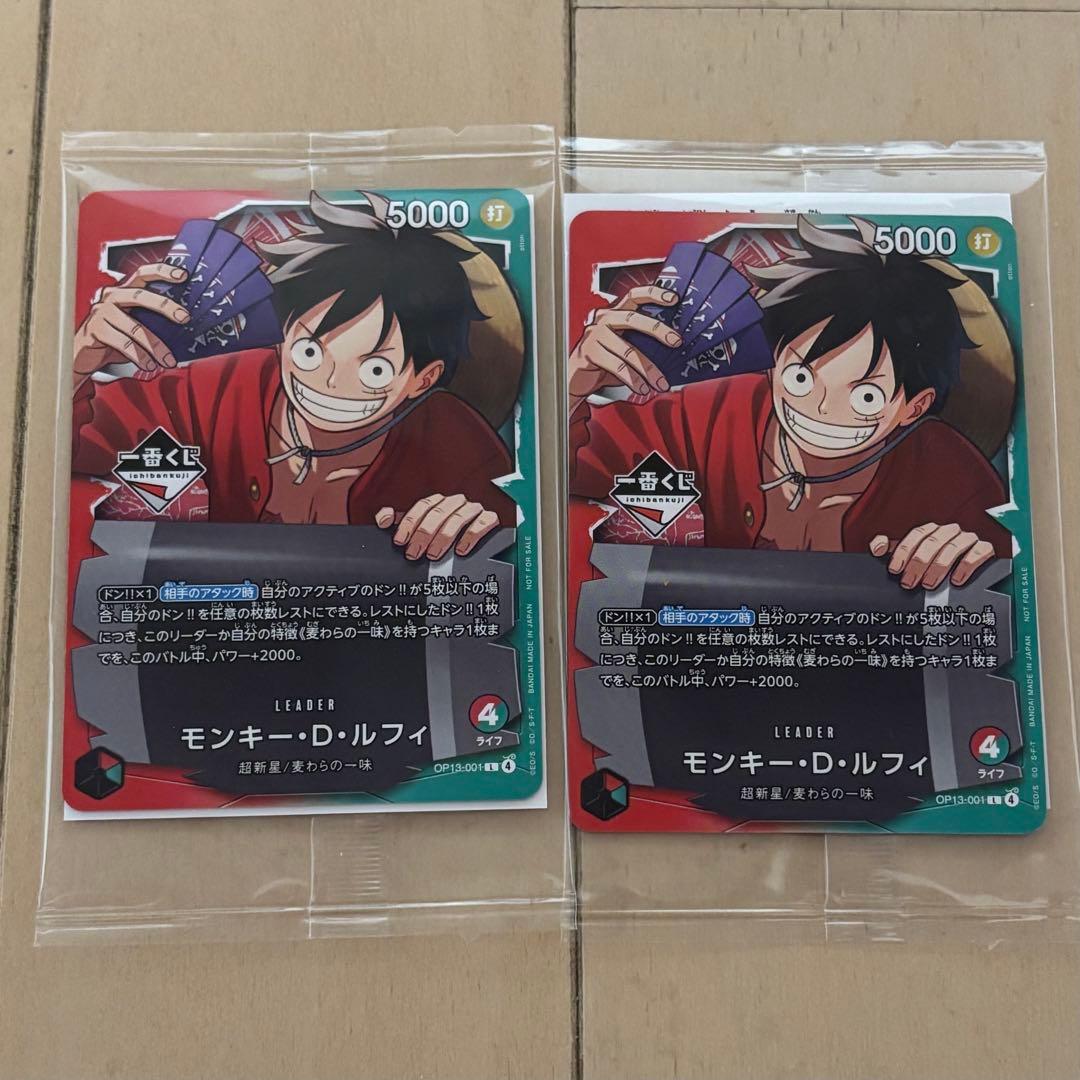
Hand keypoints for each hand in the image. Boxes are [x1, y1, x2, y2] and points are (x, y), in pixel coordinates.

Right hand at [73, 262, 191, 377]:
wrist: (84, 355)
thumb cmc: (113, 338)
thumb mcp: (135, 325)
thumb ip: (152, 320)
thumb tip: (183, 326)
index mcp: (123, 291)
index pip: (142, 274)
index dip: (161, 271)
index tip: (182, 275)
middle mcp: (111, 297)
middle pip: (140, 295)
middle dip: (165, 306)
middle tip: (184, 317)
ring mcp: (101, 312)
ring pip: (135, 327)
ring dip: (156, 347)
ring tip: (168, 360)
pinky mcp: (95, 329)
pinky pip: (123, 343)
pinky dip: (140, 357)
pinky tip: (149, 365)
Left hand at [376, 494, 499, 560]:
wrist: (478, 542)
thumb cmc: (445, 534)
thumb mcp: (420, 527)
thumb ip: (401, 522)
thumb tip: (383, 518)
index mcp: (439, 502)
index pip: (423, 506)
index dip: (409, 523)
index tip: (401, 540)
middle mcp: (455, 502)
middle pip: (438, 513)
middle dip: (424, 534)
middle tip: (414, 553)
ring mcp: (473, 509)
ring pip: (458, 518)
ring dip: (443, 537)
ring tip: (434, 555)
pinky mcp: (489, 518)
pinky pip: (482, 522)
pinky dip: (470, 536)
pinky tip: (461, 550)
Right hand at [568, 286, 681, 401]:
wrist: (576, 378)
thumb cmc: (604, 362)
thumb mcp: (625, 347)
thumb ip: (642, 342)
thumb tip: (672, 348)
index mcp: (615, 312)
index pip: (635, 295)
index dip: (654, 294)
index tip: (674, 299)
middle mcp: (604, 319)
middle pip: (633, 319)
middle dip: (657, 329)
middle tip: (676, 341)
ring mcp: (595, 334)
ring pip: (628, 350)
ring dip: (648, 369)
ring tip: (660, 383)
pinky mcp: (589, 351)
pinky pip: (617, 366)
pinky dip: (632, 380)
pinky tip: (641, 388)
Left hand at [869, 523, 995, 589]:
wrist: (967, 569)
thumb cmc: (935, 561)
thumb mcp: (911, 555)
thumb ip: (892, 549)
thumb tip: (876, 547)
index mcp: (931, 531)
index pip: (916, 535)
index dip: (904, 551)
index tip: (895, 569)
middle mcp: (949, 531)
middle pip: (932, 542)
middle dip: (918, 564)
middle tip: (909, 582)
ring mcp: (967, 538)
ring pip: (953, 548)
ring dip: (939, 567)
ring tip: (928, 584)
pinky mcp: (984, 548)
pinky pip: (978, 552)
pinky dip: (966, 566)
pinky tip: (956, 580)